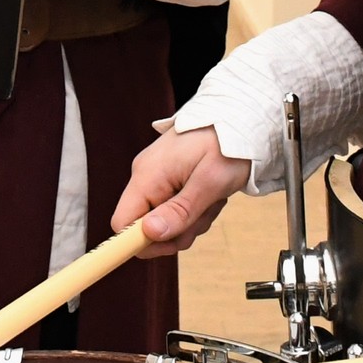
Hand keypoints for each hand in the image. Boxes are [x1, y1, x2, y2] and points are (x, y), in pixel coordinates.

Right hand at [110, 126, 252, 257]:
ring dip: (192, 220)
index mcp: (148, 175)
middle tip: (205, 213)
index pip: (122, 223)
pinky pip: (175, 209)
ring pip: (165, 221)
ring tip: (211, 198)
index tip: (171, 242)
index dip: (141, 241)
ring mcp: (157, 178)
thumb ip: (179, 211)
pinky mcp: (169, 179)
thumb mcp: (209, 183)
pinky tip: (209, 193)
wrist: (240, 119)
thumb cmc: (227, 145)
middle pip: (147, 227)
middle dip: (178, 230)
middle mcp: (146, 176)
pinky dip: (194, 210)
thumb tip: (149, 233)